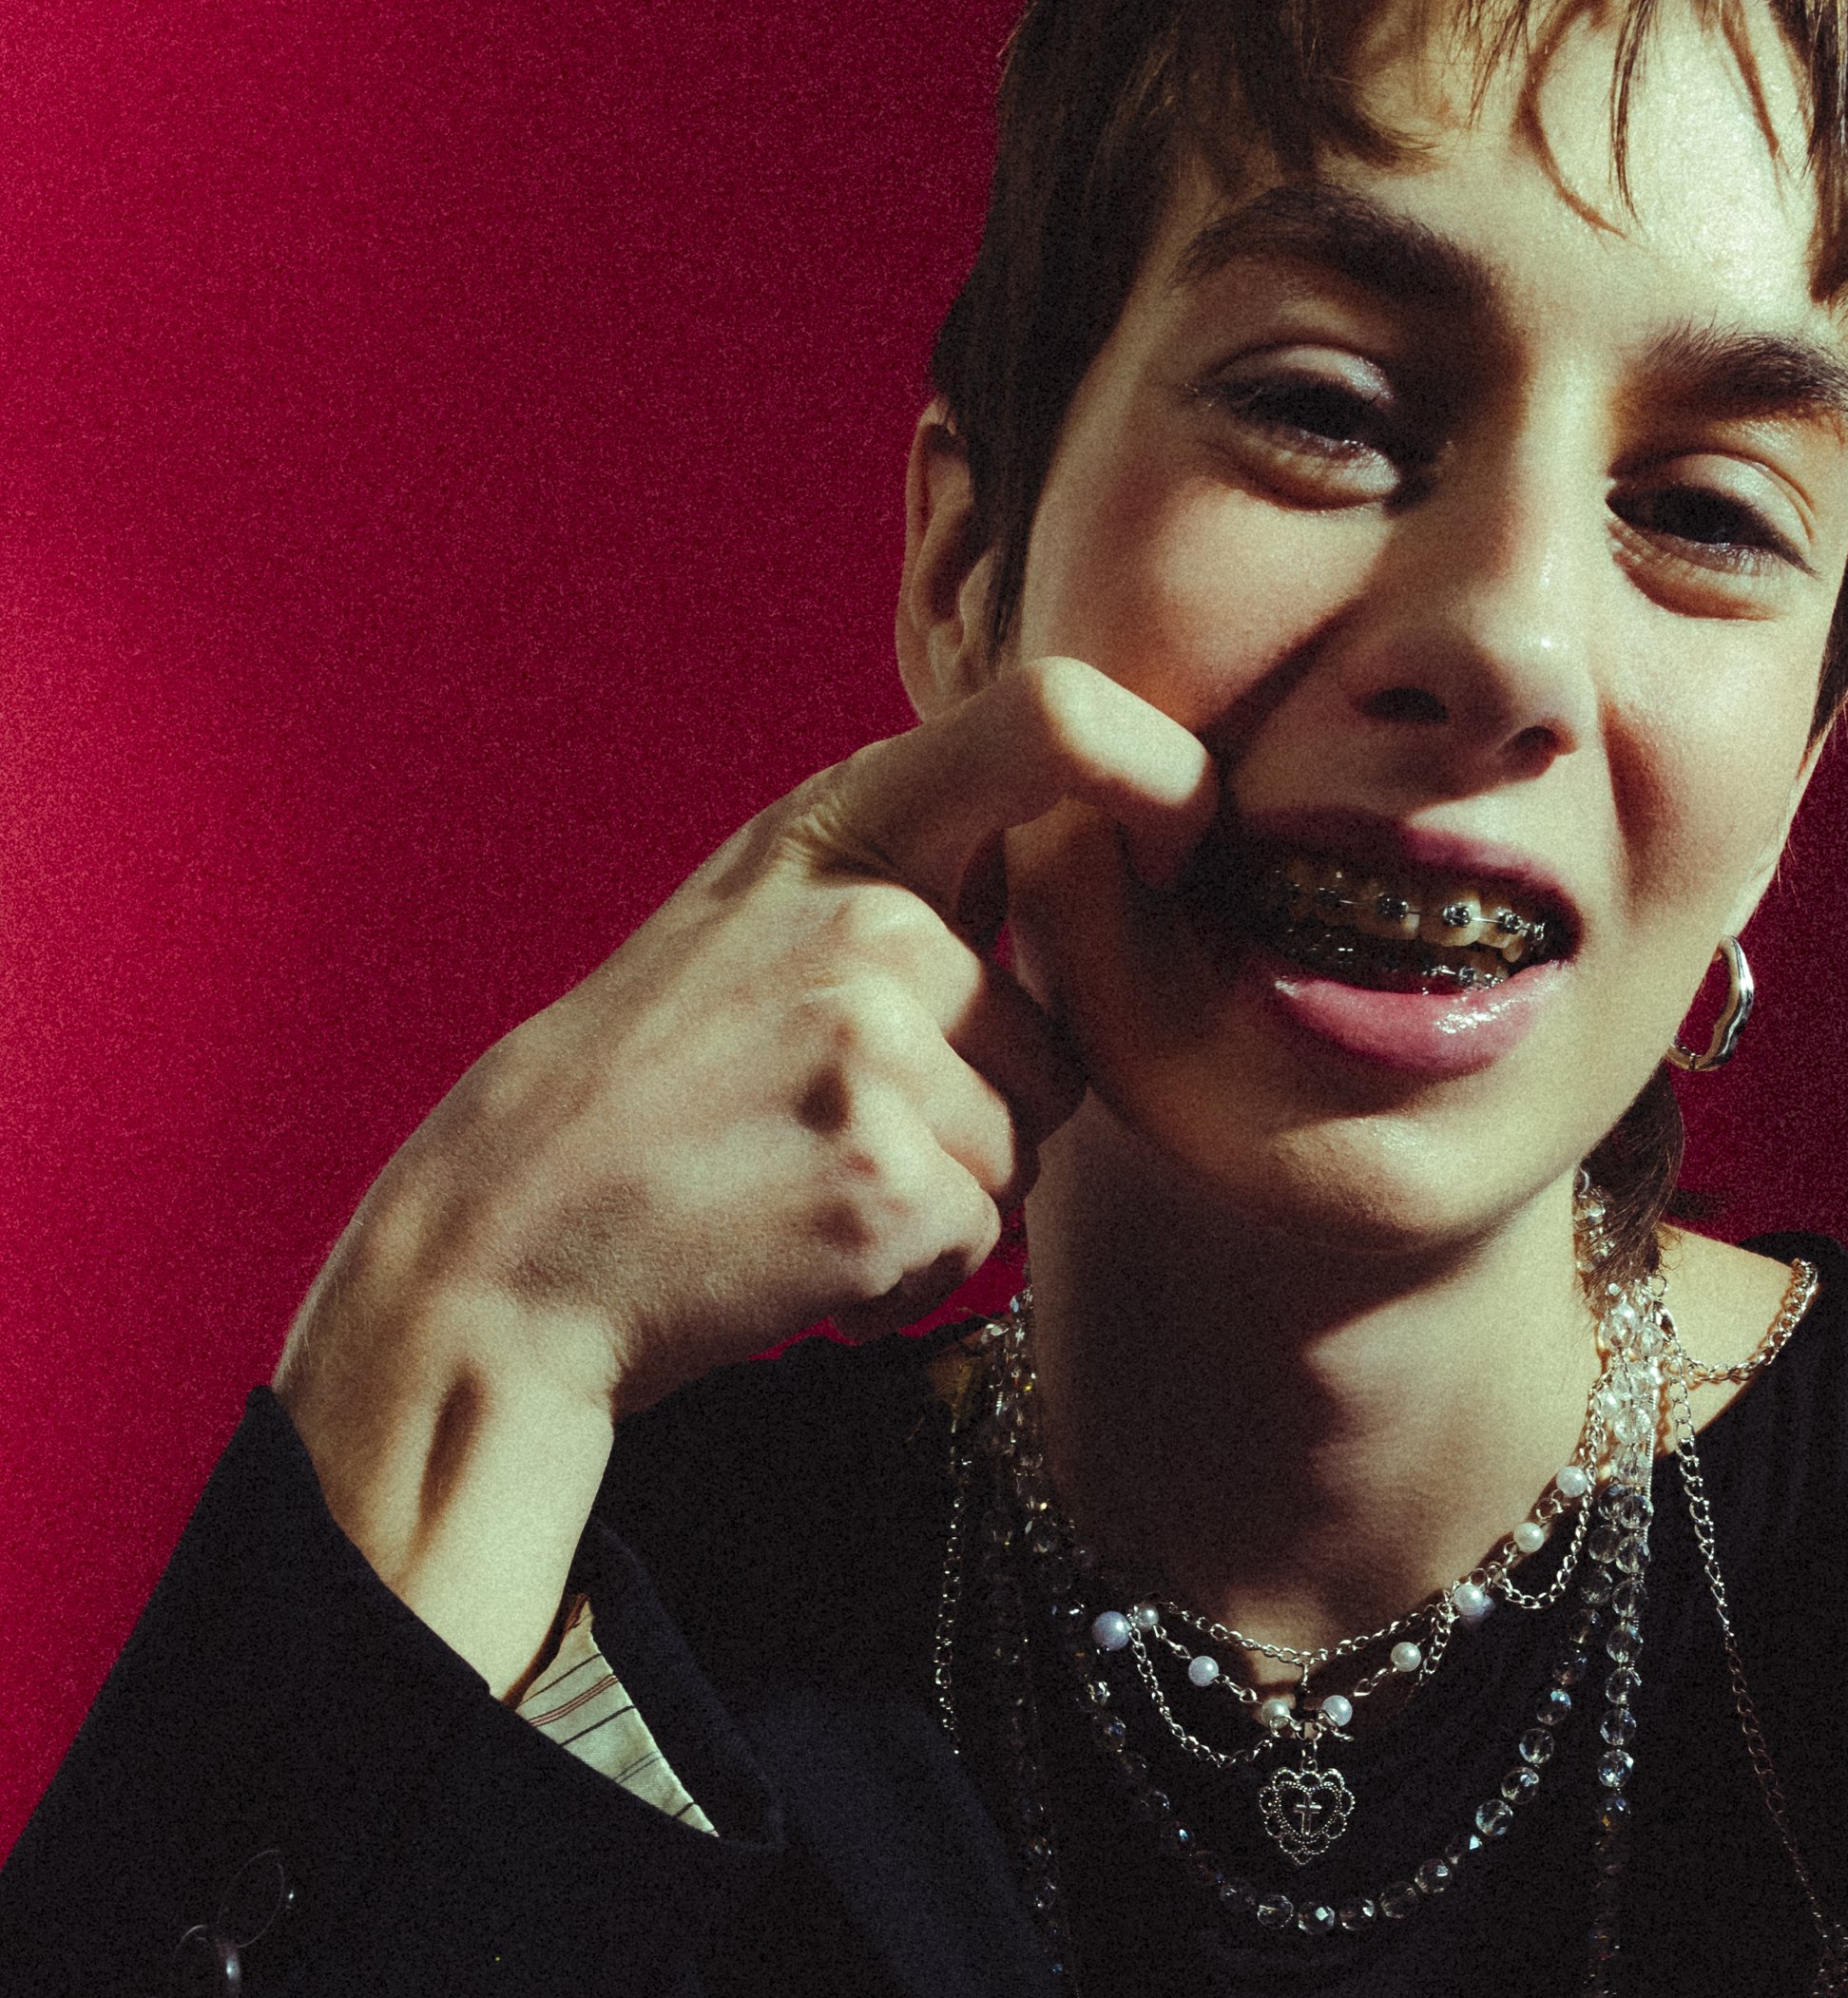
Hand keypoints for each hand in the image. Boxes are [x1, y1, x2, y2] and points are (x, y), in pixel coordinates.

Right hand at [275, 659, 1215, 1687]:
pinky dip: (901, 1279)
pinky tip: (793, 1253)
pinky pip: (977, 1245)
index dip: (1163, 775)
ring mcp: (875, 1047)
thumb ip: (908, 878)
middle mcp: (869, 917)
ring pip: (1024, 1155)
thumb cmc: (650, 1093)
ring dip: (939, 1207)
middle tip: (824, 1134)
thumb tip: (1096, 846)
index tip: (1187, 843)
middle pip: (1059, 1041)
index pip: (1055, 718)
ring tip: (796, 1188)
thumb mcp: (759, 917)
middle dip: (981, 1118)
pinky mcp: (885, 1181)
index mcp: (840, 826)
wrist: (509, 1240)